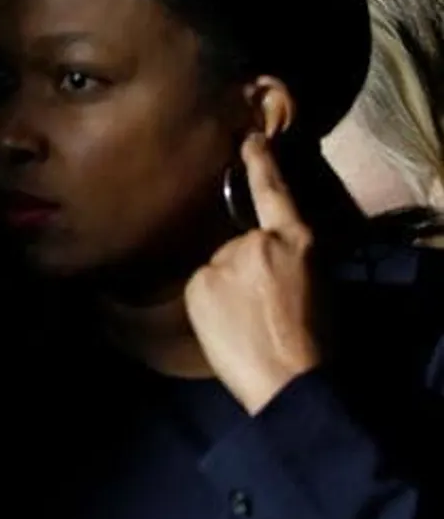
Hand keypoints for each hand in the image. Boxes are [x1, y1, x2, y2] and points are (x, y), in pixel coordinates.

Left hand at [184, 133, 321, 413]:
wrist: (289, 377)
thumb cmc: (313, 339)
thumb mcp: (317, 283)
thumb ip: (290, 258)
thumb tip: (271, 258)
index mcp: (297, 239)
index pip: (274, 192)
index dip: (260, 164)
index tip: (248, 140)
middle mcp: (257, 241)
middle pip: (238, 246)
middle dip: (243, 271)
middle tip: (258, 309)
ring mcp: (224, 260)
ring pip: (218, 269)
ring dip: (225, 289)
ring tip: (245, 323)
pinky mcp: (200, 283)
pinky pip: (201, 288)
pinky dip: (209, 304)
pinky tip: (228, 328)